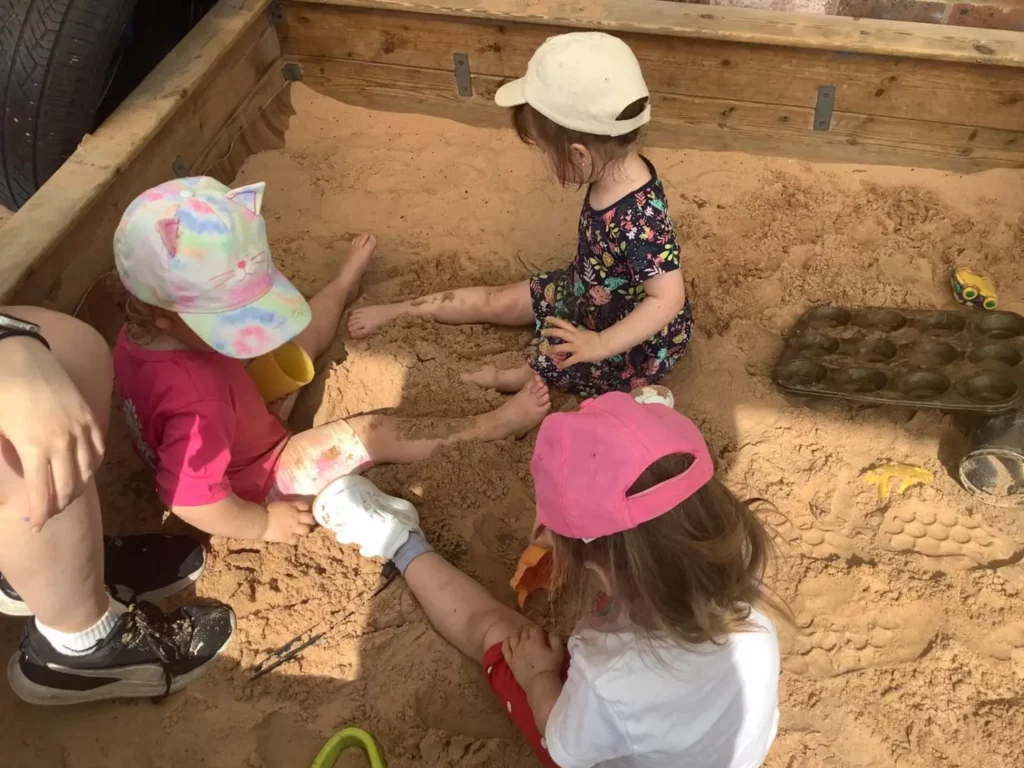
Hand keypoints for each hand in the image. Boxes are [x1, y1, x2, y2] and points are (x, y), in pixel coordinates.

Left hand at [0, 337, 104, 530]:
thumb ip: (3, 455)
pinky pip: (98, 450)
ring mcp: (80, 428)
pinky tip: (83, 470)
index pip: (42, 492)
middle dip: (59, 505)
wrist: (20, 355)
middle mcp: (62, 441)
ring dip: (77, 487)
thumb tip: (13, 479)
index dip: (40, 514)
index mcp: (34, 446)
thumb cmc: (0, 391)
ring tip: (66, 495)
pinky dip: (93, 465)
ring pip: (88, 470)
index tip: (36, 527)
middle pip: (68, 486)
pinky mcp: (89, 416)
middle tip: (49, 513)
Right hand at [264, 500, 315, 543]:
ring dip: (304, 530)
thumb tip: (286, 510)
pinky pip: (296, 540)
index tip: (306, 511)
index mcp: (292, 506)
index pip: (305, 505)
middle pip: (310, 518)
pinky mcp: (288, 537)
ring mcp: (293, 527)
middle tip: (309, 522)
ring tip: (301, 532)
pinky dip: (294, 540)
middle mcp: (296, 516)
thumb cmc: (265, 510)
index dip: (307, 509)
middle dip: (310, 520)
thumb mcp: (278, 504)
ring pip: (306, 530)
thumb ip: (285, 507)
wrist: (260, 520)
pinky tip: (291, 539)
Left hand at [502, 625, 564, 688]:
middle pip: (524, 631)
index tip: (541, 632)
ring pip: (513, 637)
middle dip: (528, 629)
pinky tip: (508, 640)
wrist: (540, 684)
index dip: (538, 628)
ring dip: (516, 632)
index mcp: (535, 640)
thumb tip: (550, 633)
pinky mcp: (510, 661)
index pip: (534, 628)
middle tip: (531, 631)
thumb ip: (555, 639)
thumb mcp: (559, 652)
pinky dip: (506, 642)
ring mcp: (515, 652)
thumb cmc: (551, 668)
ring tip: (519, 632)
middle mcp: (523, 643)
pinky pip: (505, 648)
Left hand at [541, 317, 607, 367]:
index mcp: (577, 332)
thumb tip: (571, 335)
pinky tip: (558, 366)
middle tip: (542, 332)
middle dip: (551, 332)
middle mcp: (575, 338)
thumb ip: (578, 335)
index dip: (555, 321)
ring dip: (553, 349)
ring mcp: (577, 347)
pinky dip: (563, 364)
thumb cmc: (597, 339)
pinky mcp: (580, 356)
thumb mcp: (586, 334)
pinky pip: (569, 360)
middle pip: (561, 333)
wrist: (605, 344)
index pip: (564, 324)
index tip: (547, 318)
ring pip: (562, 347)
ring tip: (547, 352)